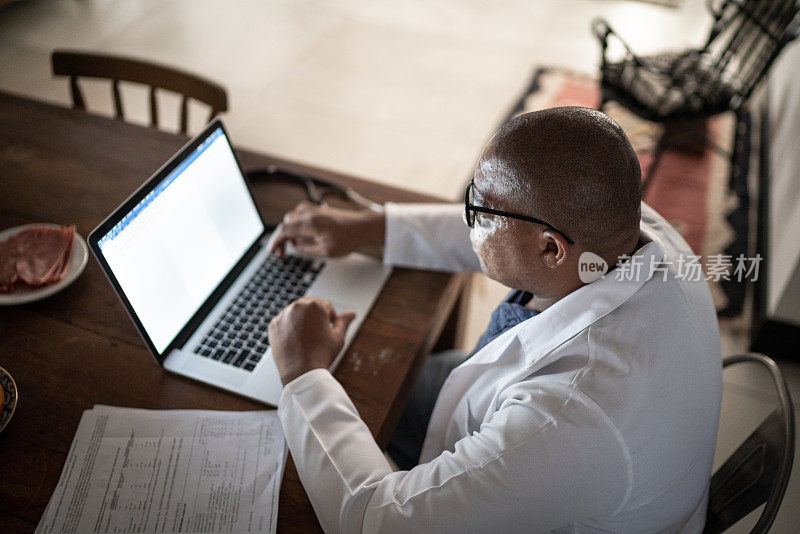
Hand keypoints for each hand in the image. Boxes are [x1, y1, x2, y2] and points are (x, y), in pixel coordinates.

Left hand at [268, 297, 355, 384]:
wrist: (300, 372)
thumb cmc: (321, 354)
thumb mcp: (338, 337)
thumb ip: (344, 322)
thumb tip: (352, 314)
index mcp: (314, 305)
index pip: (325, 305)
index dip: (330, 317)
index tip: (329, 329)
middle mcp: (297, 306)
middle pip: (309, 306)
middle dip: (315, 317)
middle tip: (318, 334)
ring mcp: (283, 315)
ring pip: (296, 313)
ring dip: (302, 321)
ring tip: (307, 339)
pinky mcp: (273, 325)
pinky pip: (284, 322)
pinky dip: (289, 328)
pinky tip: (296, 341)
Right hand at [269, 201, 384, 258]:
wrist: (364, 227)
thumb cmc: (349, 239)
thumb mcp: (326, 252)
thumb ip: (307, 250)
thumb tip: (295, 248)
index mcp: (310, 223)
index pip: (284, 230)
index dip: (275, 242)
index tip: (272, 252)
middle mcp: (310, 213)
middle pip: (285, 223)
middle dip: (282, 238)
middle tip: (283, 253)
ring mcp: (314, 209)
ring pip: (291, 217)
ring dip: (289, 231)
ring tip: (295, 245)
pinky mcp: (319, 210)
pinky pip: (300, 214)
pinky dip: (296, 224)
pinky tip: (303, 235)